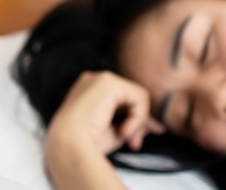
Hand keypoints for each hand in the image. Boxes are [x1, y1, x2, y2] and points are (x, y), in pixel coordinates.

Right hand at [46, 71, 165, 155]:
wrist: (70, 147)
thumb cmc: (86, 144)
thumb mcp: (114, 132)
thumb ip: (132, 124)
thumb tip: (156, 126)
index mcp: (88, 91)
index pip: (121, 101)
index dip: (134, 118)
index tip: (138, 140)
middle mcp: (93, 80)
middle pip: (130, 97)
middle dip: (139, 120)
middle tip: (135, 144)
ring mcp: (101, 78)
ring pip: (137, 97)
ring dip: (137, 122)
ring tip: (126, 139)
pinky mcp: (109, 82)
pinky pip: (139, 98)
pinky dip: (137, 118)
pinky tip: (123, 131)